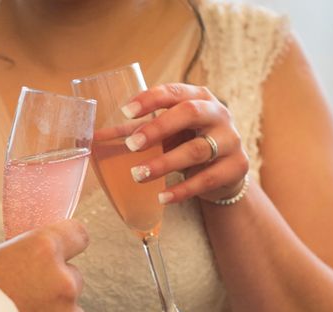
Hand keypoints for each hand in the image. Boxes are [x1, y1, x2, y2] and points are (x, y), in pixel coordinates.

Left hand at [122, 83, 248, 203]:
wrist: (226, 172)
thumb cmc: (189, 143)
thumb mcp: (166, 134)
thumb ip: (135, 132)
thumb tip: (96, 138)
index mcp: (198, 97)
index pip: (173, 92)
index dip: (150, 99)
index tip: (125, 111)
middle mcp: (218, 114)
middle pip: (189, 113)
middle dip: (158, 128)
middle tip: (132, 145)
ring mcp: (230, 140)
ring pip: (197, 149)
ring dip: (164, 163)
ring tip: (138, 175)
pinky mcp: (237, 166)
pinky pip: (207, 179)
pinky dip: (182, 190)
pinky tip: (161, 198)